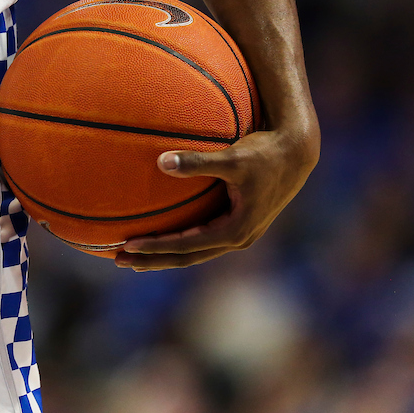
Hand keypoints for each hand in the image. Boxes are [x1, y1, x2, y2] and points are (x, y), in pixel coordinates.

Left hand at [113, 125, 318, 270]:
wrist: (296, 152)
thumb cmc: (264, 153)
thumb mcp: (232, 158)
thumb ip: (197, 161)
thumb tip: (161, 161)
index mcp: (235, 231)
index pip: (185, 246)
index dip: (155, 247)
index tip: (127, 246)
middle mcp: (236, 239)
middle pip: (186, 258)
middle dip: (152, 260)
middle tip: (118, 260)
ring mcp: (237, 235)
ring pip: (193, 253)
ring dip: (162, 255)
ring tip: (131, 255)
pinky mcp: (236, 225)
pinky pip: (199, 240)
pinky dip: (177, 242)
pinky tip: (158, 235)